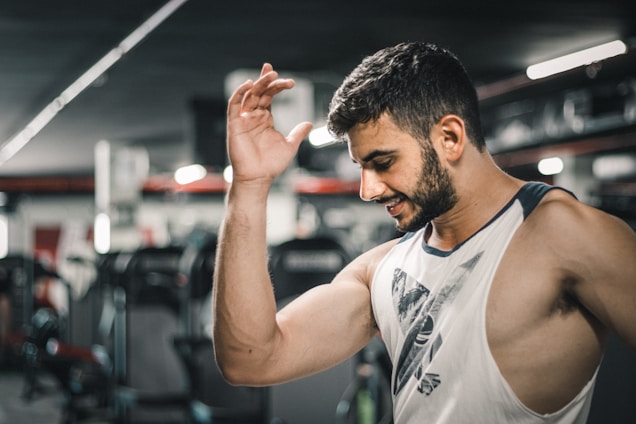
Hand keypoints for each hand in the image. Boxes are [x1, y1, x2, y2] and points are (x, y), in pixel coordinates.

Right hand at [227, 63, 312, 185]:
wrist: (258, 178)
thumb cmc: (271, 164)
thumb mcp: (290, 146)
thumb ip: (298, 133)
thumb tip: (309, 123)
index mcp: (266, 119)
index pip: (270, 96)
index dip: (277, 86)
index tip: (291, 82)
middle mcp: (253, 116)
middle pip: (259, 92)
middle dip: (267, 81)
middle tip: (276, 72)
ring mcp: (243, 119)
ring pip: (248, 95)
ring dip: (257, 83)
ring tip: (268, 74)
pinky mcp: (234, 124)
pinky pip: (233, 105)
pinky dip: (239, 93)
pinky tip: (249, 84)